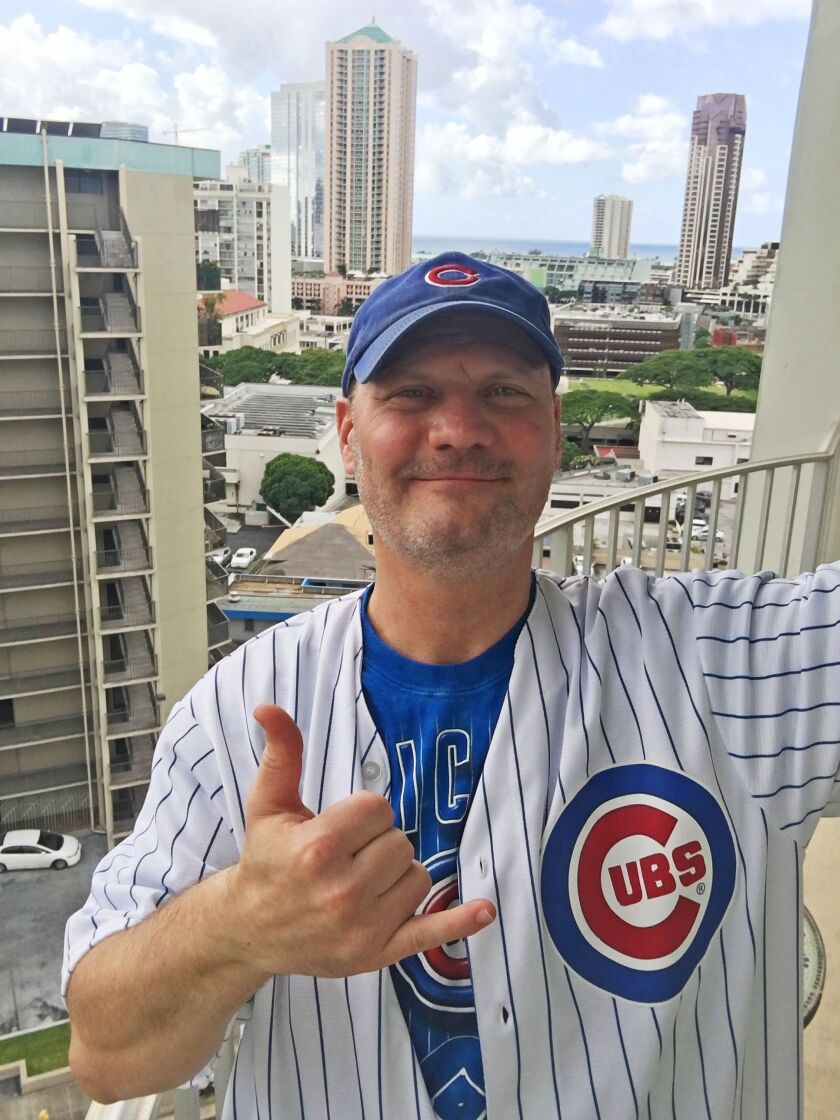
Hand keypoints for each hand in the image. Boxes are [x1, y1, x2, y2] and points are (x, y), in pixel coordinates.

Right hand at [224, 704, 495, 978]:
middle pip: (400, 843)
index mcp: (316, 849)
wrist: (249, 929)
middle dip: (377, 843)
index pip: (378, 809)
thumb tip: (270, 708)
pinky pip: (429, 934)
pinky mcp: (376, 953)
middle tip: (345, 856)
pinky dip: (459, 922)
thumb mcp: (268, 804)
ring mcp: (361, 928)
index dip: (362, 813)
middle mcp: (341, 891)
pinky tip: (484, 909)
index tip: (339, 827)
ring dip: (396, 874)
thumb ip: (282, 754)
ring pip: (417, 877)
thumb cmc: (265, 860)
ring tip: (357, 881)